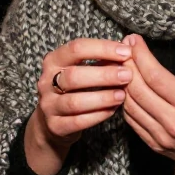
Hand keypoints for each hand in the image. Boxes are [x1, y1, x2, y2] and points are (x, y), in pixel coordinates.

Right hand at [24, 38, 132, 174]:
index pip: (76, 48)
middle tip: (127, 75)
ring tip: (122, 95)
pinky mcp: (55, 126)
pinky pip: (78, 121)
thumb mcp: (83, 69)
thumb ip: (102, 60)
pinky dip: (98, 115)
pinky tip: (113, 110)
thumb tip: (128, 50)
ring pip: (75, 101)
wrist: (52, 121)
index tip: (126, 52)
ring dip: (102, 97)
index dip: (103, 48)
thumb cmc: (74, 89)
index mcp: (53, 61)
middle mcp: (46, 82)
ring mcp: (48, 105)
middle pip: (74, 76)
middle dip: (104, 75)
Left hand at [122, 35, 174, 174]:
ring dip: (122, 83)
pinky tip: (126, 88)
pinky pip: (132, 121)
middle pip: (138, 89)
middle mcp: (174, 122)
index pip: (156, 76)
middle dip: (127, 65)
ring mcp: (162, 136)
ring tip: (121, 65)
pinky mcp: (155, 145)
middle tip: (123, 48)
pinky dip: (125, 102)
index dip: (141, 56)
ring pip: (130, 105)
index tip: (134, 40)